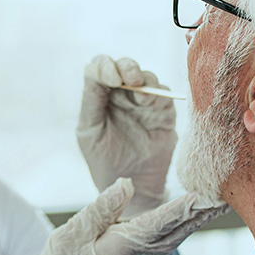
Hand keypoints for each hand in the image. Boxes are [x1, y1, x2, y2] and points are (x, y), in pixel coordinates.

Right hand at [13, 179, 228, 254]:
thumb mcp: (71, 234)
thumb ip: (101, 208)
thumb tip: (127, 184)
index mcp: (124, 247)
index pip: (163, 221)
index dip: (187, 205)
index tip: (210, 192)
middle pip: (179, 230)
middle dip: (203, 211)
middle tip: (230, 192)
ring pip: (176, 237)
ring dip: (196, 218)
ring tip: (217, 199)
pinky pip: (167, 243)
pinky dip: (181, 227)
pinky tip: (190, 216)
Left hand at [76, 55, 176, 218]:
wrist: (131, 188)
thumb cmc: (104, 161)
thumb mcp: (89, 131)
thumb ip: (92, 100)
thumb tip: (96, 70)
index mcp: (101, 97)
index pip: (101, 67)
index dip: (105, 66)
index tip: (109, 78)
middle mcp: (123, 95)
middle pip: (126, 66)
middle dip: (127, 67)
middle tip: (129, 79)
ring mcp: (144, 104)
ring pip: (148, 78)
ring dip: (144, 80)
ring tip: (141, 95)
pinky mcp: (164, 114)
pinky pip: (165, 96)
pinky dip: (159, 95)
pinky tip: (150, 104)